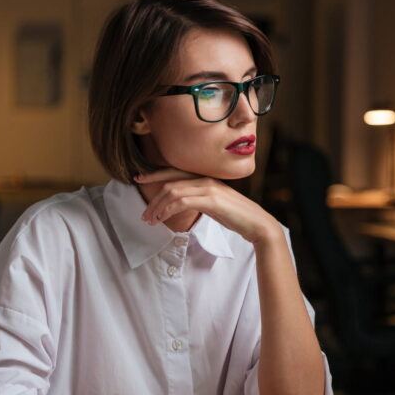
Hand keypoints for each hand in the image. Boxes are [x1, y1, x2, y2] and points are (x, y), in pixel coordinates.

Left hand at [134, 168, 280, 243]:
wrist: (256, 223)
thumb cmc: (236, 216)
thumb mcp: (214, 205)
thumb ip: (200, 200)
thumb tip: (184, 204)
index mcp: (205, 178)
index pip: (174, 171)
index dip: (154, 174)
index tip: (138, 178)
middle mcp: (205, 178)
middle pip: (170, 181)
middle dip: (152, 197)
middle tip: (143, 214)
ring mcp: (209, 188)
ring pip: (173, 191)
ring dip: (157, 207)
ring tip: (150, 220)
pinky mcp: (212, 200)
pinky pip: (182, 201)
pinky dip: (168, 210)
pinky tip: (162, 220)